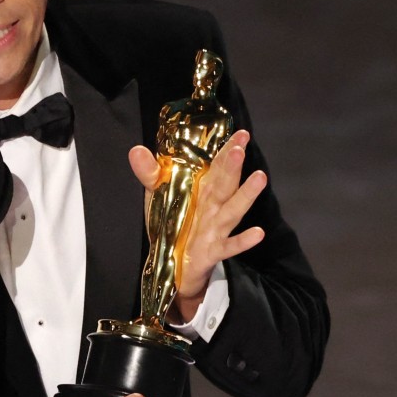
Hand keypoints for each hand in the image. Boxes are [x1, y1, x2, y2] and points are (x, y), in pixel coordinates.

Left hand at [128, 129, 266, 321]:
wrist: (170, 263)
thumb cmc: (170, 223)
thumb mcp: (157, 195)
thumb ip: (150, 173)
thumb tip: (136, 150)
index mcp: (203, 189)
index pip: (218, 165)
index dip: (228, 149)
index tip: (241, 133)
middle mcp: (214, 205)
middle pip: (225, 183)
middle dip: (233, 166)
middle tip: (240, 148)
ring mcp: (216, 228)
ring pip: (233, 209)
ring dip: (246, 195)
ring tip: (260, 177)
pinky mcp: (213, 250)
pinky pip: (230, 245)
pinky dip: (243, 240)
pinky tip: (258, 233)